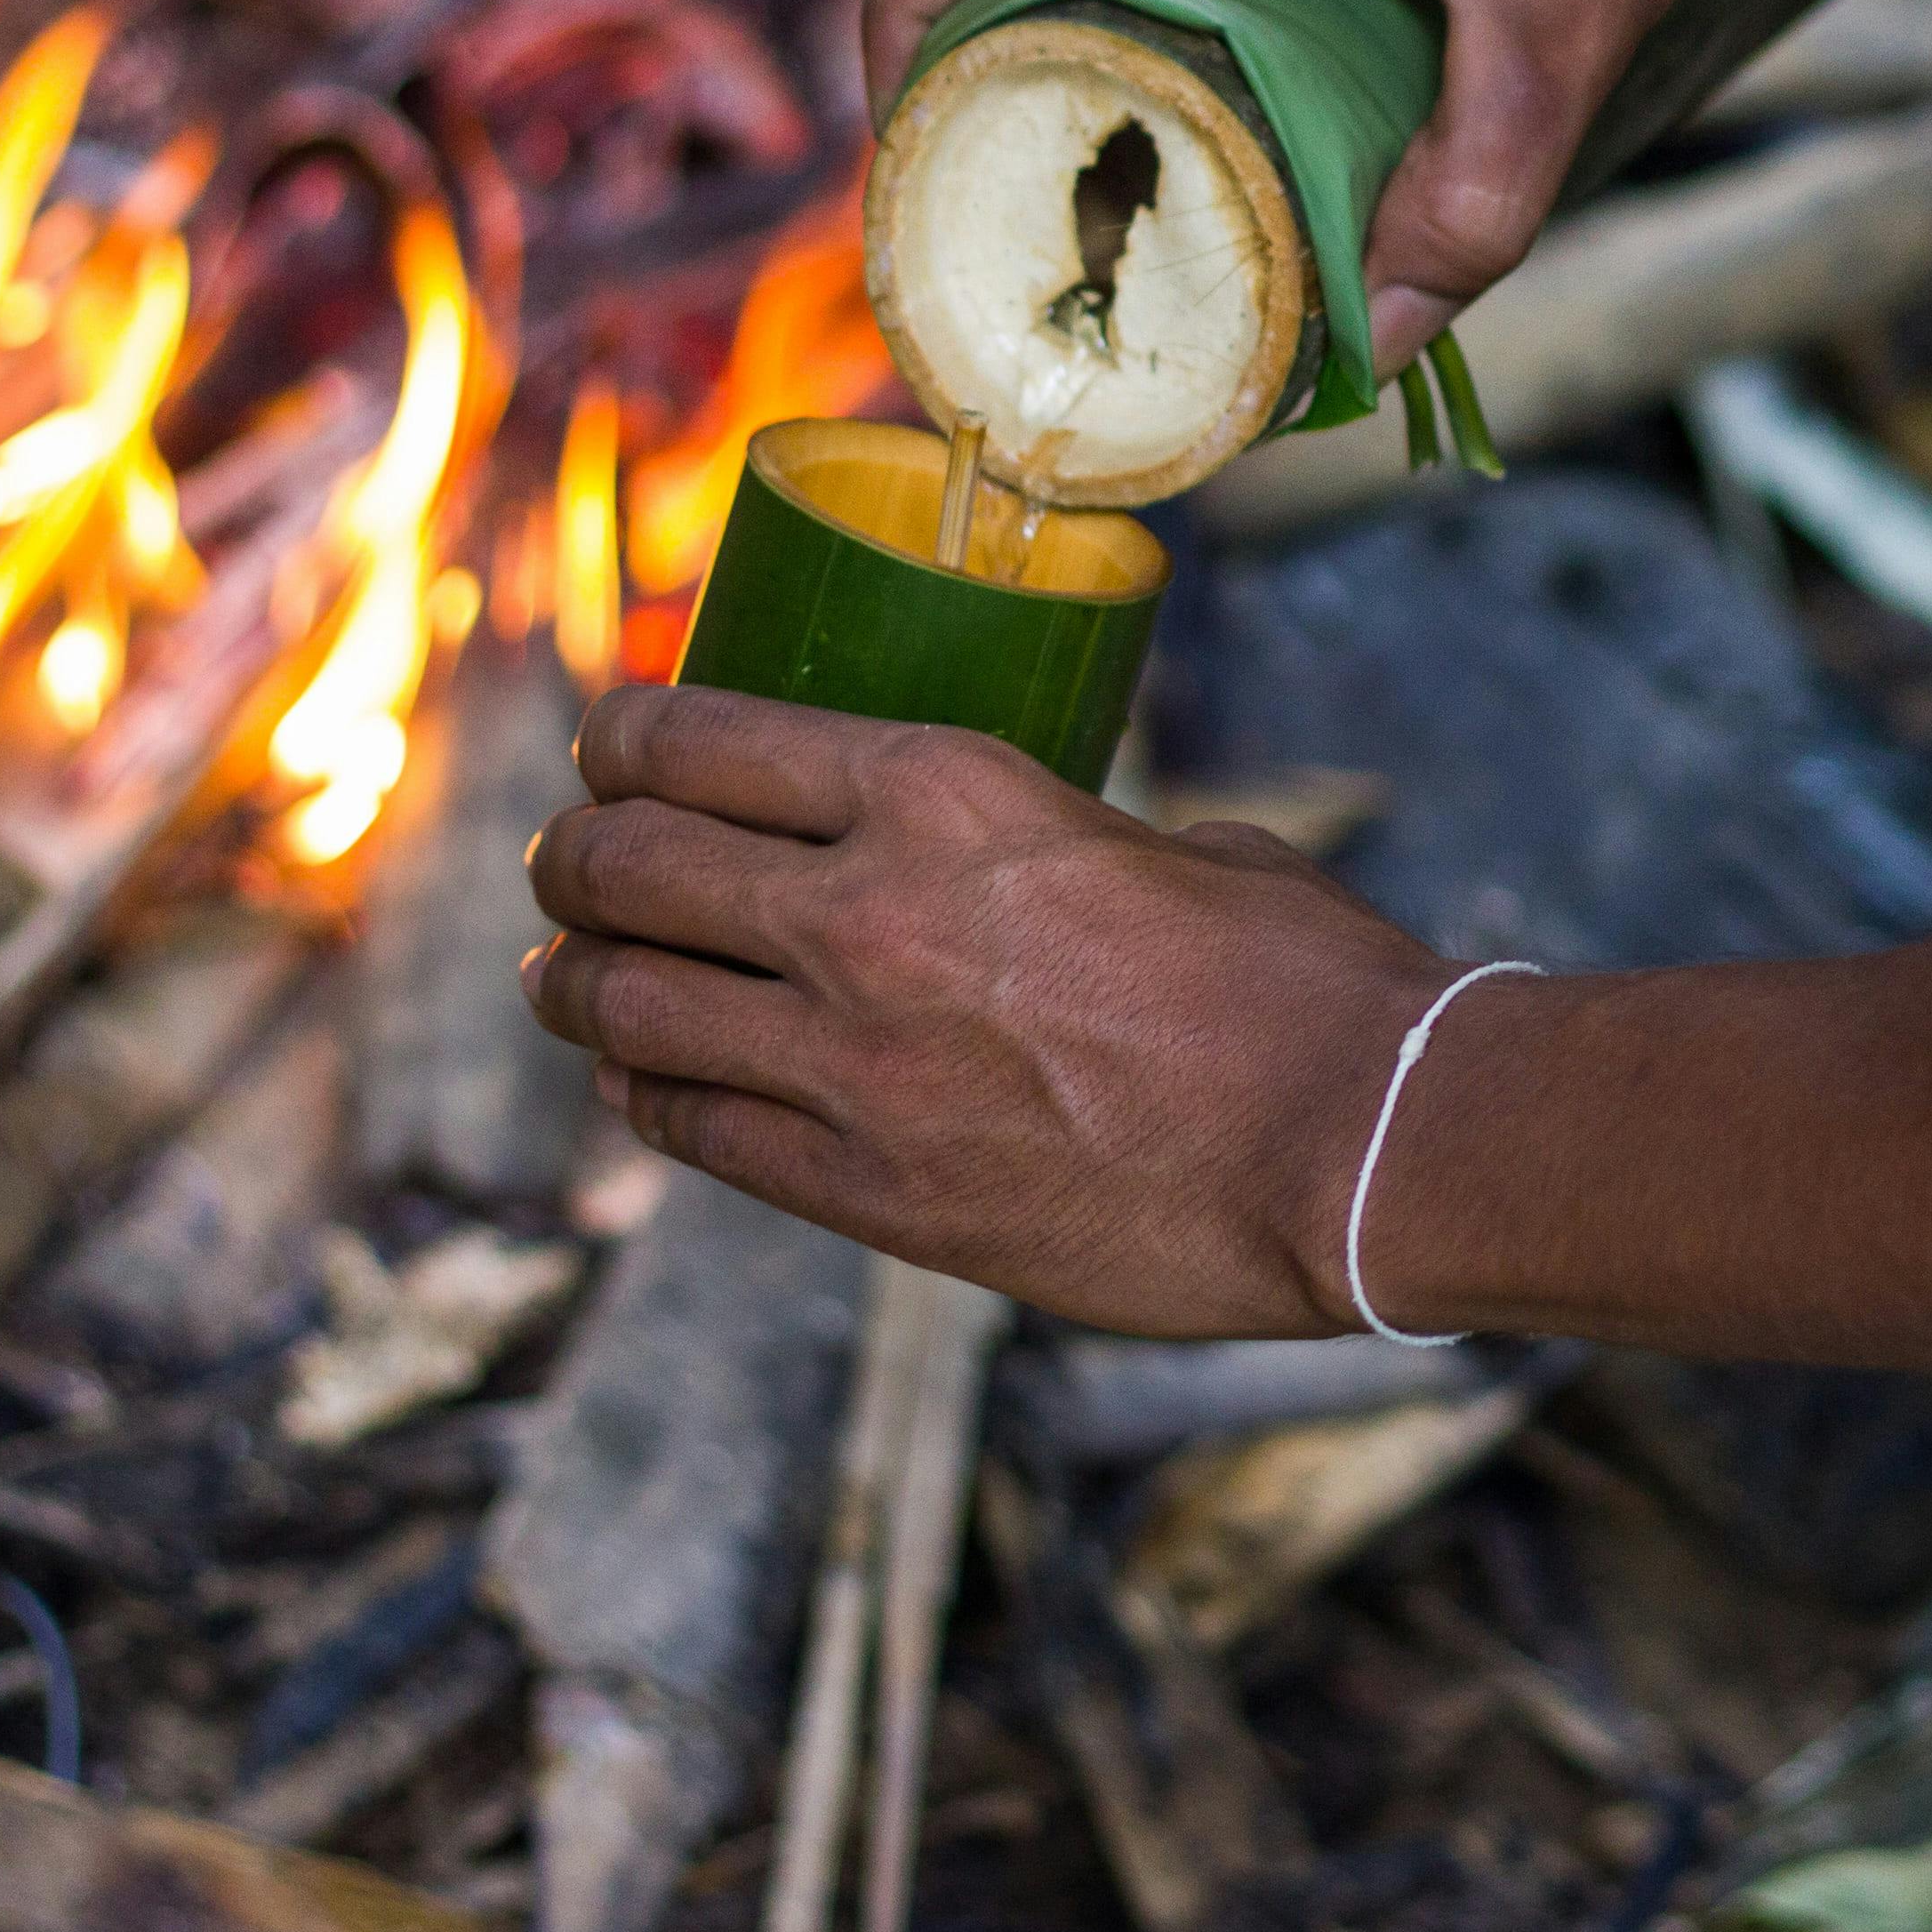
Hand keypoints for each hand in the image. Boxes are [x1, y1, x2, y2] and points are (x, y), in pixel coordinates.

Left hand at [521, 682, 1448, 1333]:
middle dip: (579, 854)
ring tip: (571, 972)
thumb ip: (1060, 846)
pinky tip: (643, 1078)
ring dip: (576, 977)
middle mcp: (865, 915)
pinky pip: (694, 1129)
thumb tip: (1040, 861)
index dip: (621, 737)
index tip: (609, 747)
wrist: (1361, 1149)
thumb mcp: (1173, 848)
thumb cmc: (1305, 982)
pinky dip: (648, 1090)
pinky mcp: (872, 1194)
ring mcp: (853, 1066)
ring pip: (622, 1003)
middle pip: (627, 864)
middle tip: (577, 860)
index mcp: (944, 793)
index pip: (697, 739)